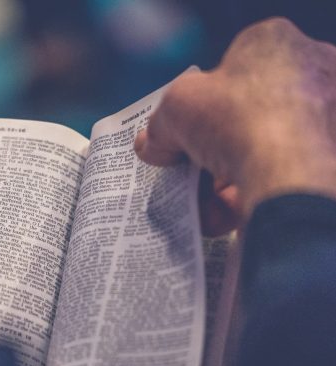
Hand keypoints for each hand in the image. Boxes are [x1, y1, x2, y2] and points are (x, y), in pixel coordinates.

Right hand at [135, 17, 335, 221]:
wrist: (288, 175)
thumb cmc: (237, 117)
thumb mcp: (175, 106)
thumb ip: (159, 124)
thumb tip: (151, 145)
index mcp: (275, 47)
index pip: (230, 68)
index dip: (198, 99)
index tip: (179, 126)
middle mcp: (306, 80)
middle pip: (240, 116)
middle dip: (205, 147)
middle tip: (181, 165)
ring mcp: (316, 126)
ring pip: (252, 155)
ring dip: (214, 181)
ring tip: (192, 199)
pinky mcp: (318, 168)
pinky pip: (268, 184)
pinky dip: (235, 202)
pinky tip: (211, 215)